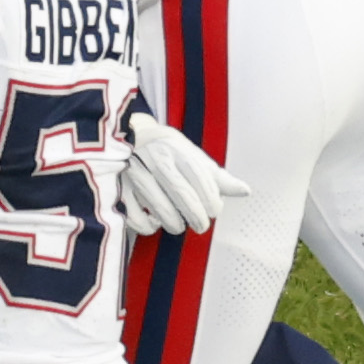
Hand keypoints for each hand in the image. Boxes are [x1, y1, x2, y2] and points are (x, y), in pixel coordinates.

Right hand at [112, 100, 250, 237]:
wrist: (127, 136)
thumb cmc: (166, 150)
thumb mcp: (191, 155)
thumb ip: (216, 176)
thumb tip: (245, 191)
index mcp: (176, 150)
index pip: (200, 179)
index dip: (211, 200)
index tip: (214, 210)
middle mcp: (155, 159)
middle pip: (181, 194)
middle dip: (197, 216)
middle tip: (201, 225)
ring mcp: (134, 174)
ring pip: (160, 208)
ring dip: (174, 224)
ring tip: (178, 225)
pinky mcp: (119, 188)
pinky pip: (136, 217)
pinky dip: (148, 227)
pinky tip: (153, 222)